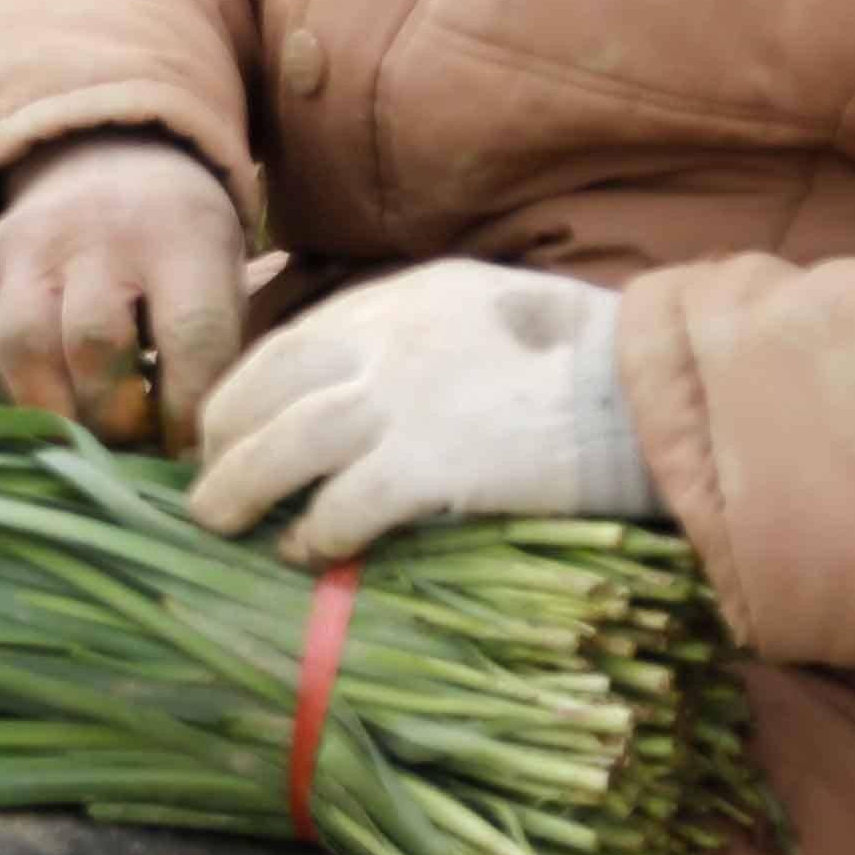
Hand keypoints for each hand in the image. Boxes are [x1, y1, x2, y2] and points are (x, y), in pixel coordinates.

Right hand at [0, 133, 246, 450]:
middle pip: (95, 344)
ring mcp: (31, 240)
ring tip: (88, 428)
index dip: (186, 408)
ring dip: (58, 412)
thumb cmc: (182, 247)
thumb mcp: (223, 278)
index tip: (186, 450)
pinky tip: (53, 396)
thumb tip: (186, 457)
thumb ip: (212, 356)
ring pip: (25, 348)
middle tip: (134, 439)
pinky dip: (18, 393)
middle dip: (116, 416)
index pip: (189, 334)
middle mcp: (100, 228)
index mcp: (182, 233)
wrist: (110, 162)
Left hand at [186, 259, 658, 562]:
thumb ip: (407, 333)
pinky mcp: (431, 467)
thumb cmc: (577, 352)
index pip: (280, 348)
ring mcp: (401, 405)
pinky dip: (313, 532)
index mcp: (392, 302)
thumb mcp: (477, 306)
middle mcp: (381, 344)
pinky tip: (305, 552)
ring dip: (238, 489)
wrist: (647, 386)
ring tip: (223, 524)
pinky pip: (342, 505)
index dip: (238, 397)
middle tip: (206, 489)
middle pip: (263, 395)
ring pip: (281, 448)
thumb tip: (348, 380)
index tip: (221, 436)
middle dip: (220, 444)